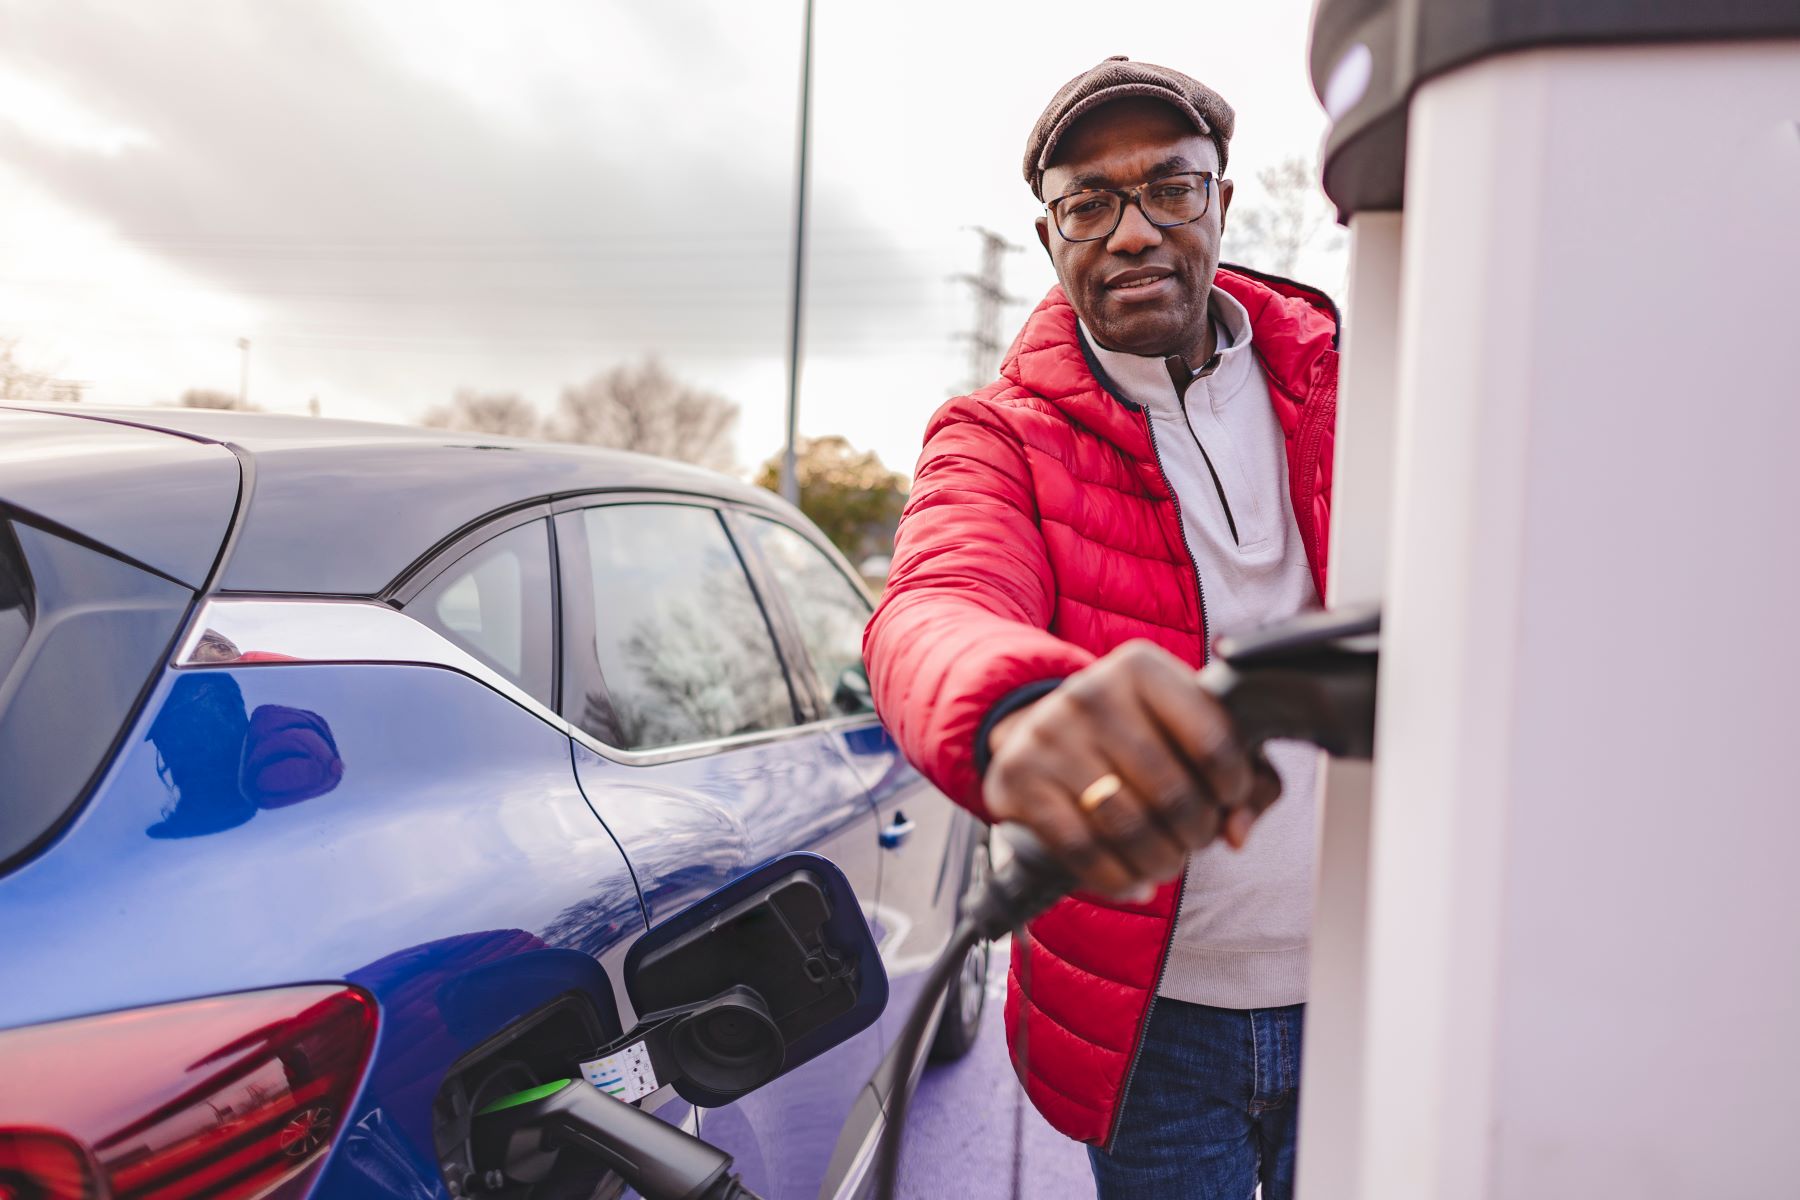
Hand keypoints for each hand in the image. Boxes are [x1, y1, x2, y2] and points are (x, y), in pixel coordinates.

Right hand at [982, 641, 1280, 899]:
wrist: (1041, 731)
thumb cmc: (1138, 736)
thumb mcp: (1193, 734)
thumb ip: (1245, 779)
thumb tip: (1238, 832)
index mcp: (1142, 666)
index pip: (1213, 740)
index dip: (1233, 788)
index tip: (1227, 801)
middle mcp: (1091, 691)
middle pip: (1172, 791)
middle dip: (1196, 833)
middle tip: (1194, 840)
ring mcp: (1049, 733)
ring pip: (1128, 825)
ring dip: (1160, 861)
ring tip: (1166, 862)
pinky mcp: (1019, 778)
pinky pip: (1083, 849)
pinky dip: (1118, 879)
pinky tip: (1133, 881)